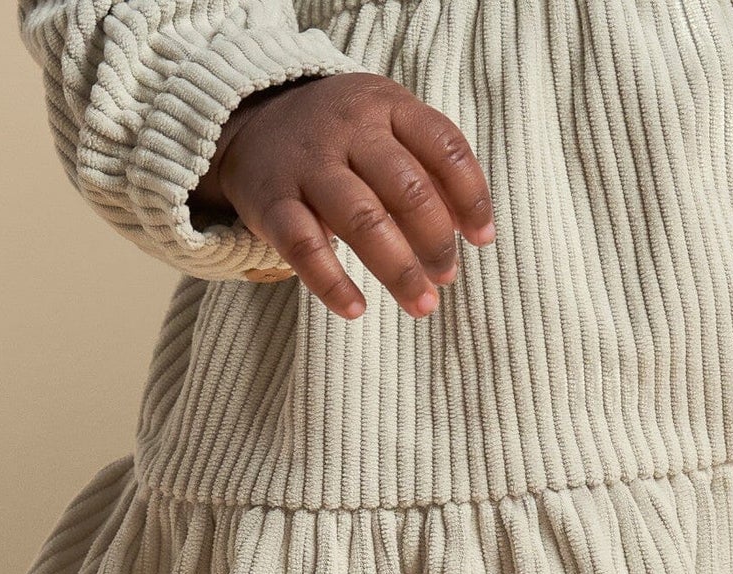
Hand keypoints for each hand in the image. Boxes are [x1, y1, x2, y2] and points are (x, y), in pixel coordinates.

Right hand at [195, 73, 494, 319]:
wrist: (251, 119)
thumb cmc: (342, 140)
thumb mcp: (387, 132)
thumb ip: (430, 172)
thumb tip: (474, 232)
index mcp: (386, 105)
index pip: (445, 146)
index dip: (471, 197)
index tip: (481, 239)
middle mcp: (348, 129)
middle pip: (407, 188)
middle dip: (436, 242)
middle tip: (445, 277)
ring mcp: (307, 164)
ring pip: (362, 219)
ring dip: (399, 270)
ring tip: (421, 304)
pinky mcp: (272, 201)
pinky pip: (304, 247)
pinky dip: (332, 283)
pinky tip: (356, 309)